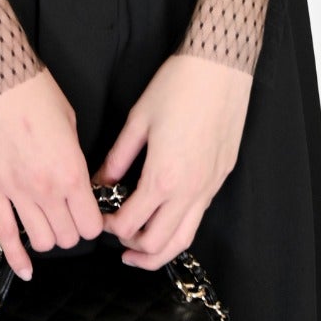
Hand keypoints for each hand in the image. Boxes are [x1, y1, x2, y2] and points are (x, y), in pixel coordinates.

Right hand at [0, 66, 105, 281]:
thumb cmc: (36, 92)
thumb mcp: (71, 123)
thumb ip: (76, 159)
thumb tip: (78, 181)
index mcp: (71, 171)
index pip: (91, 225)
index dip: (93, 221)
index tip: (89, 212)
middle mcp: (45, 189)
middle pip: (68, 238)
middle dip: (72, 229)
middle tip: (69, 214)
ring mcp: (16, 192)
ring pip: (41, 242)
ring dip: (48, 236)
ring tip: (47, 221)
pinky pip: (4, 236)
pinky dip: (16, 257)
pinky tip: (26, 269)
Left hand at [91, 53, 251, 270]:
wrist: (220, 68)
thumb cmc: (178, 87)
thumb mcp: (139, 119)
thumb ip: (118, 156)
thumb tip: (100, 180)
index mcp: (163, 177)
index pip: (131, 222)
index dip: (110, 227)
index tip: (100, 218)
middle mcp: (189, 191)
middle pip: (158, 244)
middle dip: (133, 247)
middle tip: (116, 238)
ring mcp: (209, 188)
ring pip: (184, 239)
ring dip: (159, 251)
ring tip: (140, 249)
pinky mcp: (220, 178)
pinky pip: (199, 217)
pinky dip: (179, 228)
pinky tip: (166, 217)